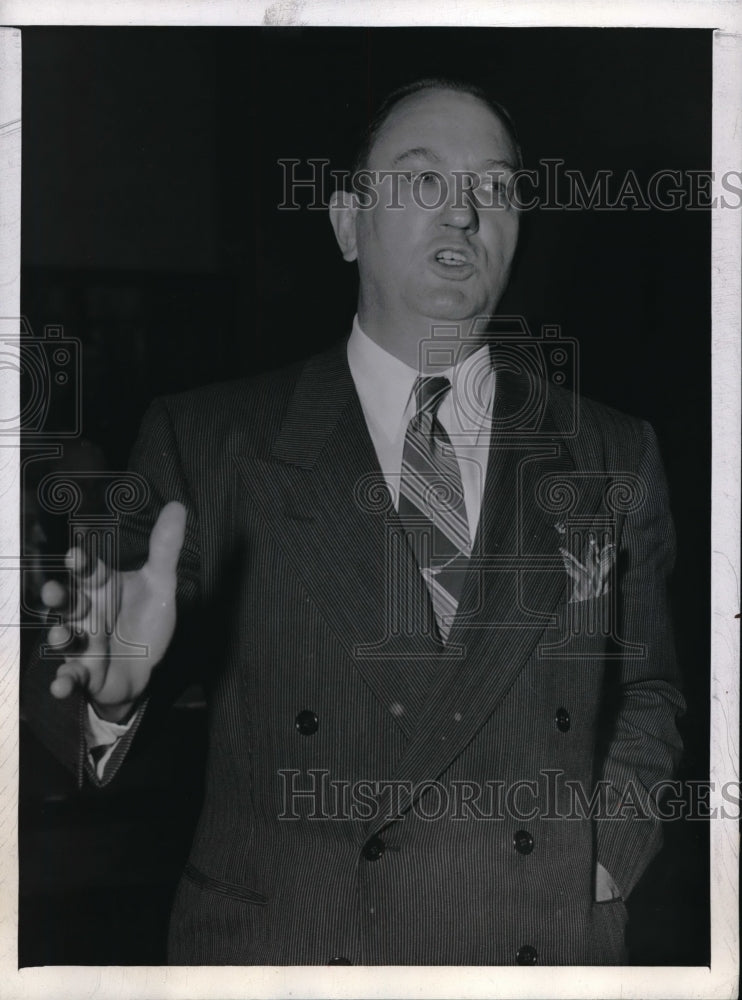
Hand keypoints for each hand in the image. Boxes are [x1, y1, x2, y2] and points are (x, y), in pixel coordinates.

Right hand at [41, 501, 186, 721]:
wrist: (144, 668)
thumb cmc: (145, 619)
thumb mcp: (160, 584)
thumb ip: (165, 549)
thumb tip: (177, 506)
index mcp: (100, 587)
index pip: (87, 570)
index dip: (80, 563)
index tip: (75, 556)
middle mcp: (84, 612)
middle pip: (66, 601)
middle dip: (58, 596)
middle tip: (56, 592)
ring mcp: (80, 643)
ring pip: (62, 637)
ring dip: (59, 637)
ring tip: (63, 637)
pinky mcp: (83, 672)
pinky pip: (69, 676)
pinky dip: (63, 681)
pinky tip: (62, 686)